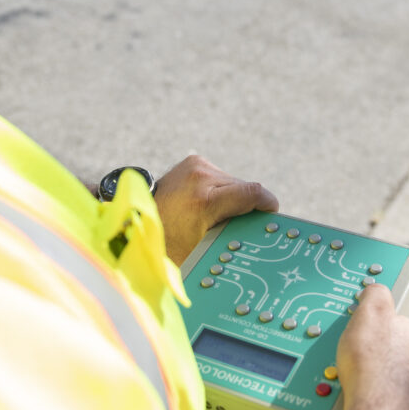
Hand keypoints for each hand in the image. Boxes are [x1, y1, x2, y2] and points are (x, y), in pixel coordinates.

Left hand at [153, 155, 278, 265]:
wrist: (135, 219)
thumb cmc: (167, 243)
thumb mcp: (202, 248)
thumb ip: (230, 237)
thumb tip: (259, 239)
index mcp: (204, 200)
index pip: (253, 192)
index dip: (268, 203)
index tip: (272, 214)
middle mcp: (201, 176)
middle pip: (244, 188)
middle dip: (247, 206)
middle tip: (241, 225)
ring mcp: (196, 165)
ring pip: (234, 182)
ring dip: (233, 198)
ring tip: (218, 215)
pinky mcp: (194, 161)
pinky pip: (221, 177)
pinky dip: (221, 190)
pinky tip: (210, 203)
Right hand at [337, 284, 408, 409]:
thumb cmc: (375, 368)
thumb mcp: (370, 314)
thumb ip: (376, 296)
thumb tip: (378, 289)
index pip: (403, 329)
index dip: (381, 334)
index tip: (366, 342)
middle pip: (405, 360)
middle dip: (385, 362)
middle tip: (359, 368)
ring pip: (405, 388)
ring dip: (387, 388)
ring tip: (360, 392)